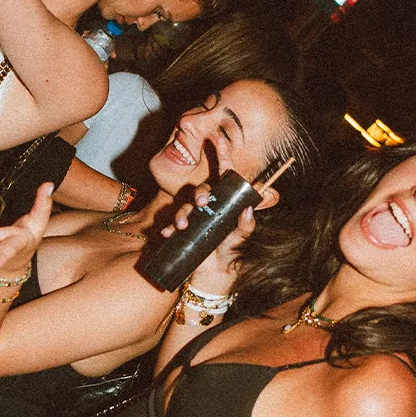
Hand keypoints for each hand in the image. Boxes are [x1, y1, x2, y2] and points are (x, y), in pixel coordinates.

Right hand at [161, 137, 254, 292]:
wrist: (213, 277)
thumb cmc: (229, 253)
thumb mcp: (240, 240)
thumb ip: (246, 226)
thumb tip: (249, 209)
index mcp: (225, 202)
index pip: (225, 175)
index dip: (222, 156)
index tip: (218, 139)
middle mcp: (209, 205)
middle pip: (201, 190)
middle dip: (199, 193)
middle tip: (201, 201)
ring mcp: (195, 217)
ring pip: (185, 207)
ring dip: (182, 214)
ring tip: (180, 225)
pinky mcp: (182, 231)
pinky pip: (172, 226)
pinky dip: (168, 229)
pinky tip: (166, 233)